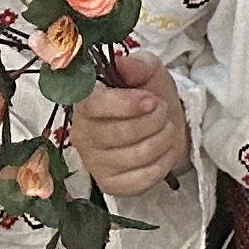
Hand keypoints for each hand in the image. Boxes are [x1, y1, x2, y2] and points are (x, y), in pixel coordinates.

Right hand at [74, 46, 192, 198]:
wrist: (166, 125)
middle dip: (154, 120)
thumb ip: (137, 64)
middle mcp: (83, 135)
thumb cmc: (150, 96)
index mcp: (86, 104)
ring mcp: (94, 163)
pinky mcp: (110, 185)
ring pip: (136, 155)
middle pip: (120, 133)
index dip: (126, 104)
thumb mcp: (148, 71)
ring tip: (165, 128)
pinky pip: (143, 178)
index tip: (151, 100)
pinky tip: (163, 151)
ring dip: (163, 139)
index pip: (95, 106)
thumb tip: (123, 63)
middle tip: (163, 111)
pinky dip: (163, 162)